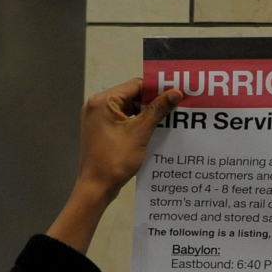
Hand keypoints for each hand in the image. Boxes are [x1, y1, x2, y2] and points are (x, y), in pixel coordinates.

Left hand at [76, 78, 182, 200]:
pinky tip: (151, 130)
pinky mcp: (101, 130)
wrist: (96, 186)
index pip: (135, 85)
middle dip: (152, 102)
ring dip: (145, 113)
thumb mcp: (139, 133)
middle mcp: (97, 105)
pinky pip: (122, 120)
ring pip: (128, 109)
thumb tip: (175, 93)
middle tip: (173, 108)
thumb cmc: (115, 160)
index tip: (174, 94)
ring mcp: (98, 118)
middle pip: (131, 96)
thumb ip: (157, 111)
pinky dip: (136, 123)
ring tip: (165, 120)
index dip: (156, 89)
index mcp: (103, 101)